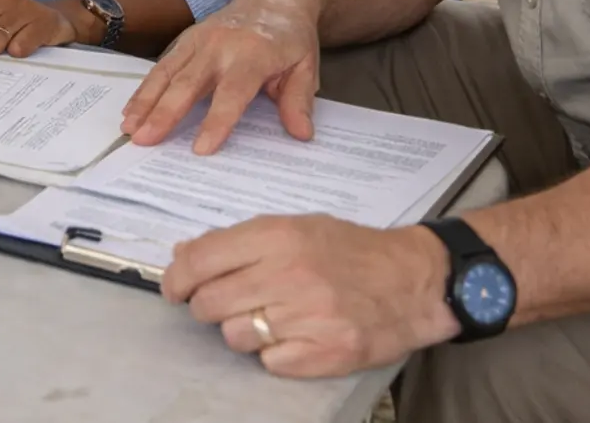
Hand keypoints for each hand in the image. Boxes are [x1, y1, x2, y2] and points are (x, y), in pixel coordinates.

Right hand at [121, 0, 319, 150]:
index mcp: (253, 55)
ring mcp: (198, 40)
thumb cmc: (291, 38)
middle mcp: (220, 46)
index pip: (232, 92)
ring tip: (128, 128)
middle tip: (144, 140)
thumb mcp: (306, 67)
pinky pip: (162, 65)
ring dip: (145, 101)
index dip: (216, 120)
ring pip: (167, 73)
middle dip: (164, 112)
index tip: (200, 149)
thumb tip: (301, 134)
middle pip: (188, 83)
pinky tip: (131, 110)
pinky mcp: (186, 39)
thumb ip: (298, 100)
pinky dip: (144, 88)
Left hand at [164, 214, 457, 377]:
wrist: (414, 280)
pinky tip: (294, 336)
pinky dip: (274, 354)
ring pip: (235, 336)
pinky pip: (269, 362)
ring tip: (269, 317)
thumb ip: (239, 241)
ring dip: (242, 331)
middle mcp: (288, 275)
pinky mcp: (325, 353)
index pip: (200, 260)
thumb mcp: (295, 227)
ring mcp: (308, 317)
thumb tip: (184, 253)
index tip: (174, 287)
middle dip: (206, 307)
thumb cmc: (351, 250)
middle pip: (209, 304)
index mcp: (276, 237)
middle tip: (224, 303)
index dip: (176, 277)